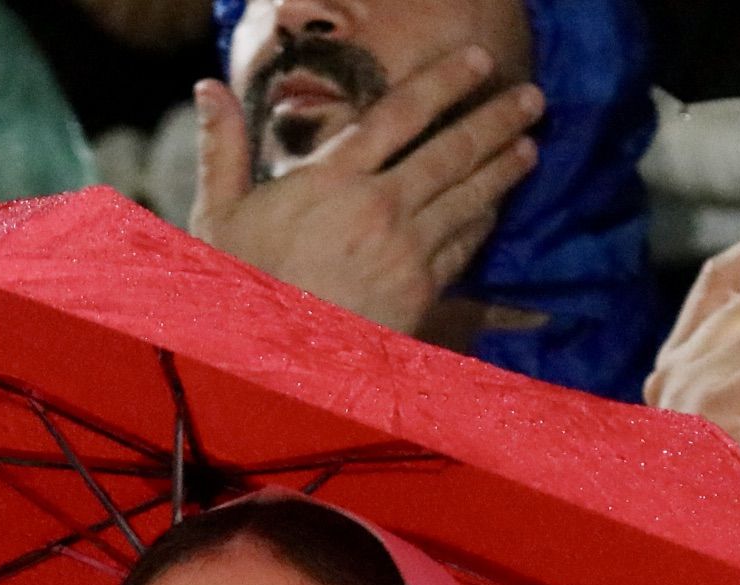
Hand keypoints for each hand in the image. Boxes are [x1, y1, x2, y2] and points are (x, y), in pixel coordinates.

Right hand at [189, 47, 541, 337]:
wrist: (263, 369)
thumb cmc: (236, 290)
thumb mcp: (218, 216)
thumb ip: (223, 148)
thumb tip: (208, 87)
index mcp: (330, 179)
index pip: (400, 113)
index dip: (445, 81)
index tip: (477, 61)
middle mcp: (378, 207)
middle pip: (453, 150)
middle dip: (497, 119)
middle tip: (530, 97)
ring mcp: (405, 252)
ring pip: (469, 196)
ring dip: (504, 166)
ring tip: (530, 144)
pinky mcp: (419, 293)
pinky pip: (462, 246)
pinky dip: (483, 222)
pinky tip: (495, 208)